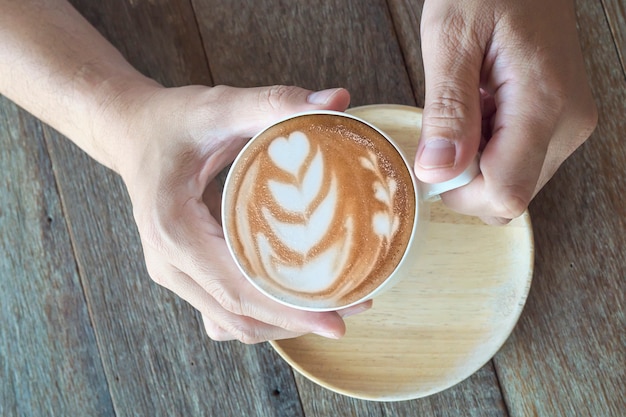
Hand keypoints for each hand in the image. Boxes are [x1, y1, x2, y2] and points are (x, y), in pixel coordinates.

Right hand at [114, 84, 370, 342]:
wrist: (130, 133)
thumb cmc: (170, 122)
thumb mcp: (219, 107)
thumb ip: (275, 102)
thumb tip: (338, 100)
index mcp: (174, 232)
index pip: (238, 289)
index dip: (289, 310)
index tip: (336, 320)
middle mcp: (169, 264)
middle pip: (240, 315)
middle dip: (297, 319)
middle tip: (353, 307)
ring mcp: (173, 273)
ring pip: (232, 321)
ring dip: (281, 322)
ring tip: (333, 306)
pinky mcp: (183, 272)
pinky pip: (224, 311)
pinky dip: (260, 313)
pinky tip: (294, 300)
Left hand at [415, 0, 597, 223]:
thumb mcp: (451, 39)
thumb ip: (447, 110)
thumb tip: (438, 171)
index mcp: (544, 104)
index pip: (505, 193)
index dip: (460, 192)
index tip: (433, 161)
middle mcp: (567, 124)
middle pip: (510, 195)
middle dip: (466, 179)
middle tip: (446, 129)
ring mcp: (568, 124)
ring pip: (513, 183)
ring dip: (476, 162)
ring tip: (467, 108)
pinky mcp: (560, 121)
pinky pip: (519, 161)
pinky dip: (488, 148)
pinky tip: (480, 108)